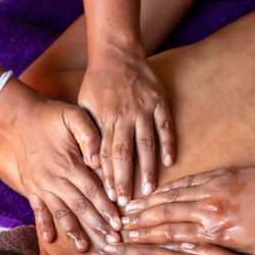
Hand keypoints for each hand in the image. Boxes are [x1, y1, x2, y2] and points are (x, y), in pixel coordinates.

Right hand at [0, 80, 120, 250]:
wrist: (19, 116)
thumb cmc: (52, 115)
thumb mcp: (75, 115)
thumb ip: (90, 135)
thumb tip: (97, 160)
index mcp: (69, 163)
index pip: (93, 191)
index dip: (106, 208)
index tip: (119, 224)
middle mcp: (54, 178)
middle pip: (80, 207)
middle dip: (97, 225)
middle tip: (112, 241)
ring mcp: (41, 185)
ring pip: (60, 213)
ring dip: (73, 232)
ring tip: (84, 248)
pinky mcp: (31, 188)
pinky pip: (38, 210)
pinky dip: (44, 225)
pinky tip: (50, 240)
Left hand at [78, 46, 174, 206]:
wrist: (117, 52)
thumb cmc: (96, 83)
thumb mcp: (83, 106)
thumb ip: (87, 133)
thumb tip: (90, 163)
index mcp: (103, 118)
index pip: (105, 153)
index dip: (108, 177)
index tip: (110, 198)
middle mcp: (124, 115)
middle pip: (125, 153)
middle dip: (126, 179)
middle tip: (127, 202)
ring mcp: (144, 108)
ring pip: (146, 144)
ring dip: (148, 169)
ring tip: (149, 190)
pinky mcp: (159, 101)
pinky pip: (165, 126)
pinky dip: (168, 144)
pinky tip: (170, 162)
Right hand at [120, 164, 254, 254]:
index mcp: (217, 237)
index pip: (174, 240)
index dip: (149, 243)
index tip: (130, 246)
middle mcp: (210, 214)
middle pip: (165, 218)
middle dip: (139, 225)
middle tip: (118, 230)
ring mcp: (212, 193)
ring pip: (171, 199)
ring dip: (147, 205)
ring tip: (127, 210)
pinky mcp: (217, 177)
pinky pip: (185, 184)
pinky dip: (166, 189)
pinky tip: (152, 192)